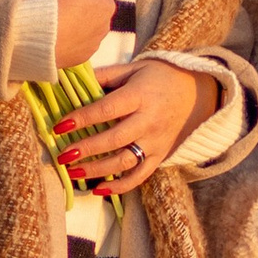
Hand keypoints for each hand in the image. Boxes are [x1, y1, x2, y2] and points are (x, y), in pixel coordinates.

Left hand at [51, 55, 213, 189]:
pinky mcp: (160, 156)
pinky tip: (98, 189)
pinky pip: (139, 176)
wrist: (198, 92)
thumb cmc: (160, 76)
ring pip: (124, 161)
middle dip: (86, 149)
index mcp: (140, 96)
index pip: (107, 109)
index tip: (60, 126)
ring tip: (72, 172)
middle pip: (114, 139)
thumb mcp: (135, 68)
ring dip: (97, 170)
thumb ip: (106, 75)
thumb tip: (73, 80)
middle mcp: (149, 121)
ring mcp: (155, 141)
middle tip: (62, 155)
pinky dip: (119, 186)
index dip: (82, 118)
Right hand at [52, 0, 114, 66]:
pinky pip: (74, 34)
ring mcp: (92, 43)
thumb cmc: (52, 5)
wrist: (31, 42)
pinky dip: (65, 27)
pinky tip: (51, 26)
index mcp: (106, 3)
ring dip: (69, 8)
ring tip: (49, 9)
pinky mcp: (79, 57)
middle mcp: (105, 25)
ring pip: (81, 15)